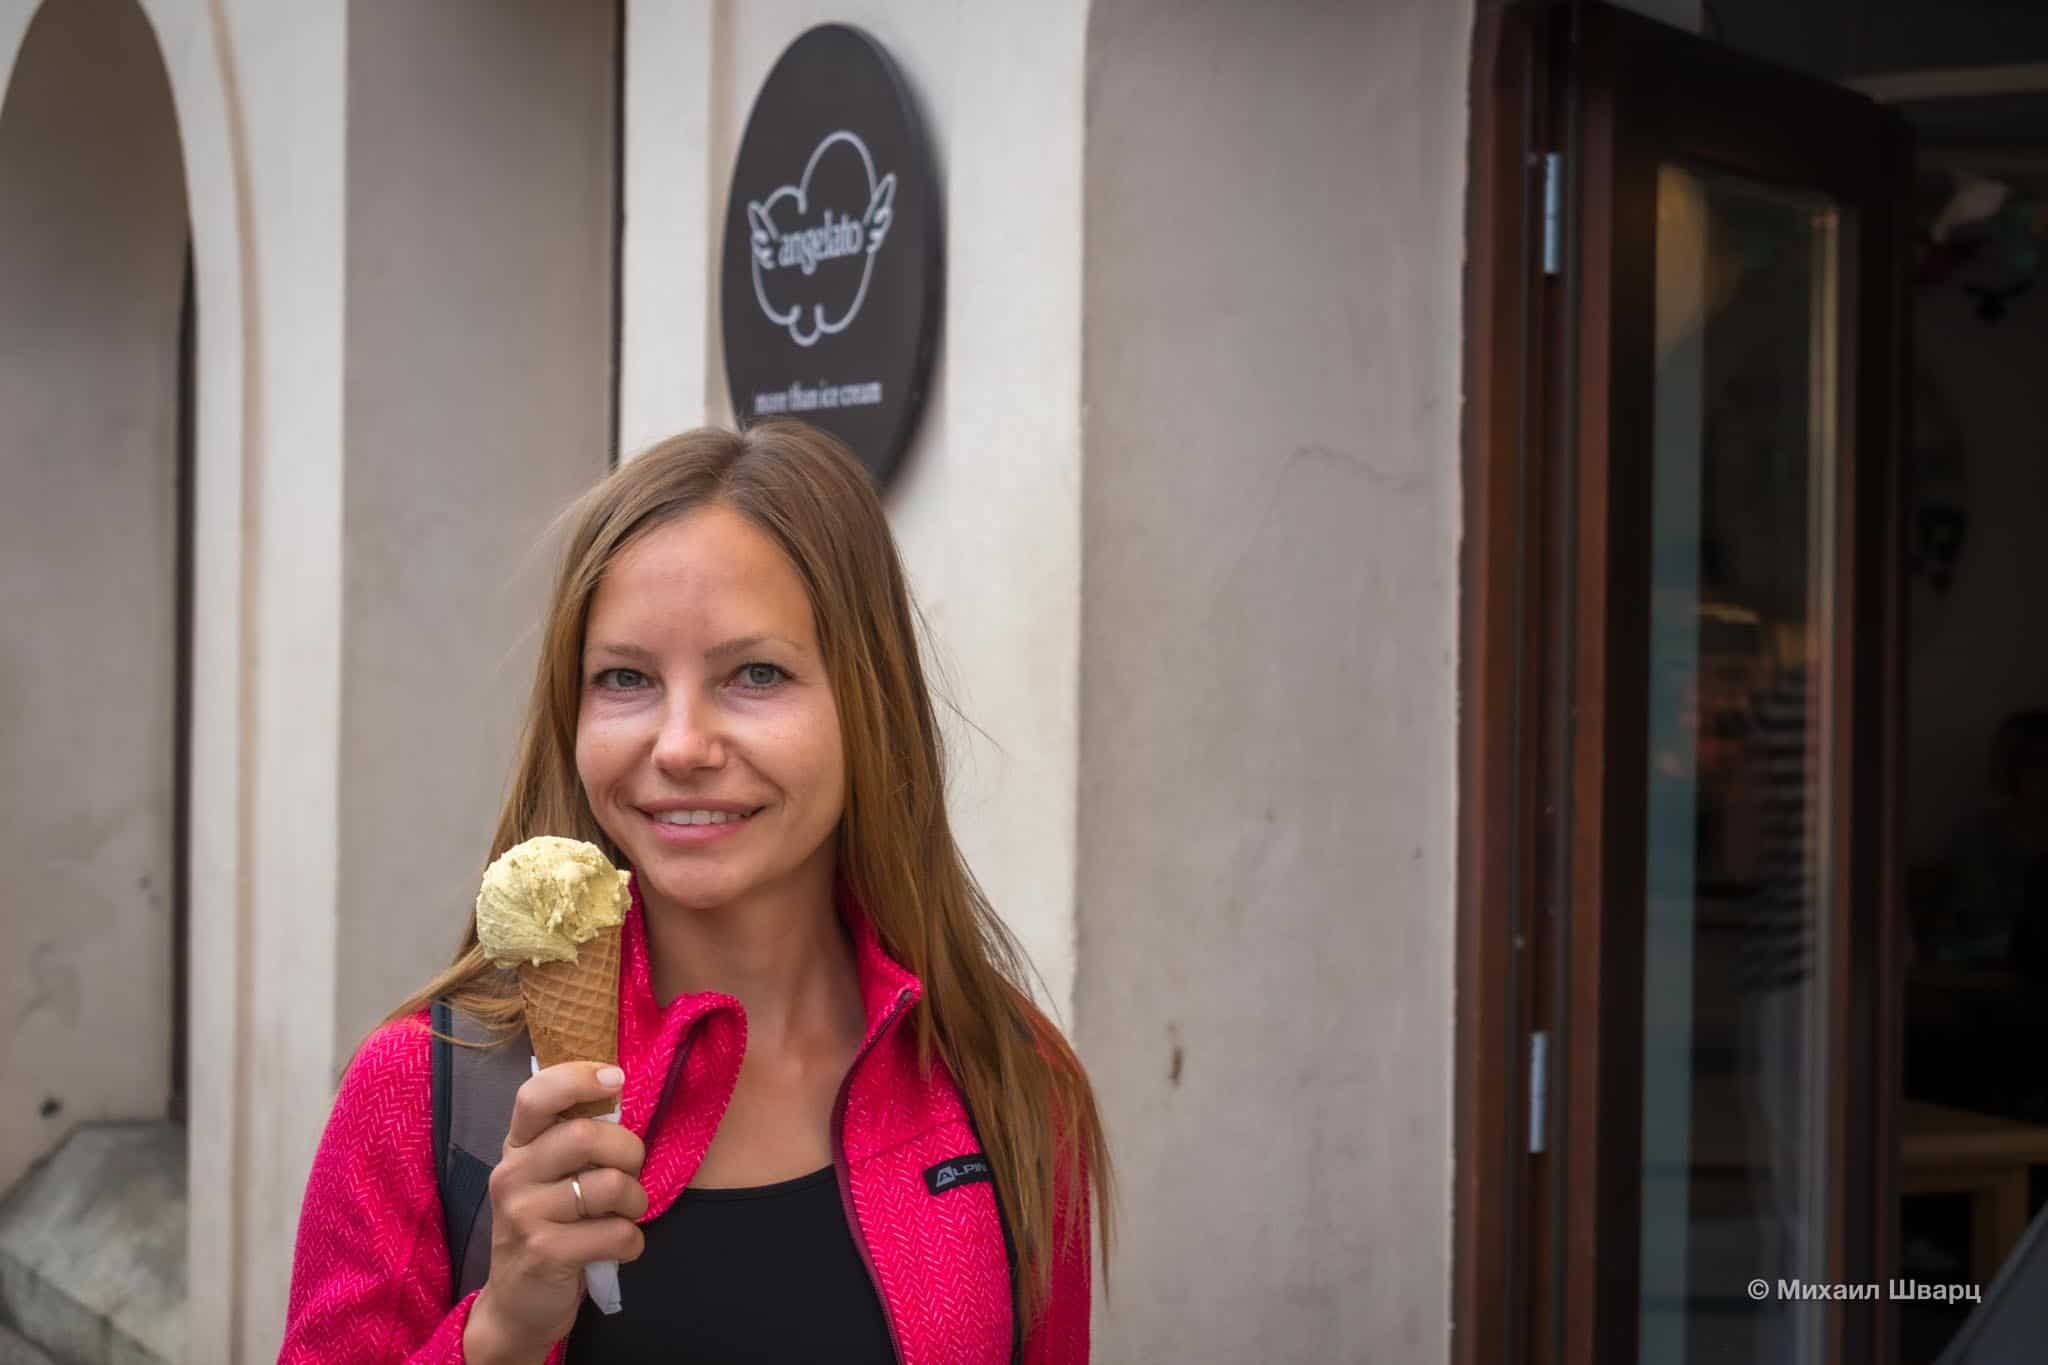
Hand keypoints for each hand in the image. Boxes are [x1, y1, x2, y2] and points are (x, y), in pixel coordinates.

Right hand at [462, 1062, 645, 1361]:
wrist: (516, 1305)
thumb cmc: (549, 1226)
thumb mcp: (549, 1176)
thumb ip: (573, 1136)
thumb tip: (617, 1087)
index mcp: (518, 1146)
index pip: (536, 1094)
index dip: (579, 1077)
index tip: (616, 1079)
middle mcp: (513, 1174)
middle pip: (586, 1136)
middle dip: (629, 1153)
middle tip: (629, 1174)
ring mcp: (523, 1215)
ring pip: (609, 1185)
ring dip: (635, 1201)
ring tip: (624, 1215)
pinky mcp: (544, 1254)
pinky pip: (616, 1234)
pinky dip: (632, 1242)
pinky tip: (618, 1248)